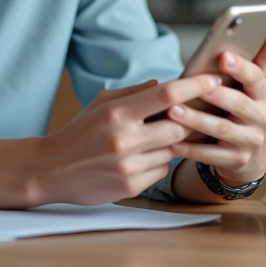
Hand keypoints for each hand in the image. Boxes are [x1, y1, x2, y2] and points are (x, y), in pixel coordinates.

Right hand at [35, 74, 223, 204]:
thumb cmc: (79, 132)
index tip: (213, 80)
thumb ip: (133, 93)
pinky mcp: (131, 186)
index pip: (167, 95)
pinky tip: (140, 158)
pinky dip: (158, 163)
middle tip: (190, 114)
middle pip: (179, 127)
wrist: (52, 169)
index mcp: (117, 113)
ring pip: (173, 151)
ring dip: (171, 144)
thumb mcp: (100, 103)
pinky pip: (161, 171)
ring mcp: (129, 165)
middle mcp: (125, 139)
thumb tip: (163, 84)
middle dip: (186, 121)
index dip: (195, 86)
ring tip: (153, 138)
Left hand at [167, 23, 265, 184]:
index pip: (256, 78)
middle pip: (238, 105)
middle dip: (215, 95)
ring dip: (196, 120)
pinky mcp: (236, 161)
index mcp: (264, 95)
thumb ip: (261, 56)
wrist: (249, 150)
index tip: (222, 57)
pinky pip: (211, 155)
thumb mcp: (252, 84)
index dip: (241, 68)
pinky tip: (172, 141)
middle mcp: (262, 119)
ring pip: (221, 130)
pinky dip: (190, 148)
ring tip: (173, 111)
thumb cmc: (242, 105)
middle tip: (192, 86)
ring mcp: (250, 142)